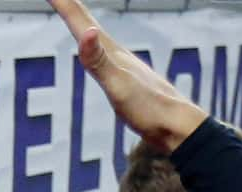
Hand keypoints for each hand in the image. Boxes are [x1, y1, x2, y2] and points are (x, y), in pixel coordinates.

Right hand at [53, 0, 208, 150]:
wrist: (179, 128)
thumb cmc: (150, 110)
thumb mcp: (119, 87)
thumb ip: (100, 61)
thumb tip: (87, 32)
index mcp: (112, 52)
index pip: (81, 20)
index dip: (63, 2)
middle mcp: (116, 54)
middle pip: (87, 22)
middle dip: (69, 5)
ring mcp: (122, 66)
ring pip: (95, 36)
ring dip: (81, 21)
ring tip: (71, 11)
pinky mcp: (125, 80)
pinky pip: (102, 54)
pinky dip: (92, 44)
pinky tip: (96, 48)